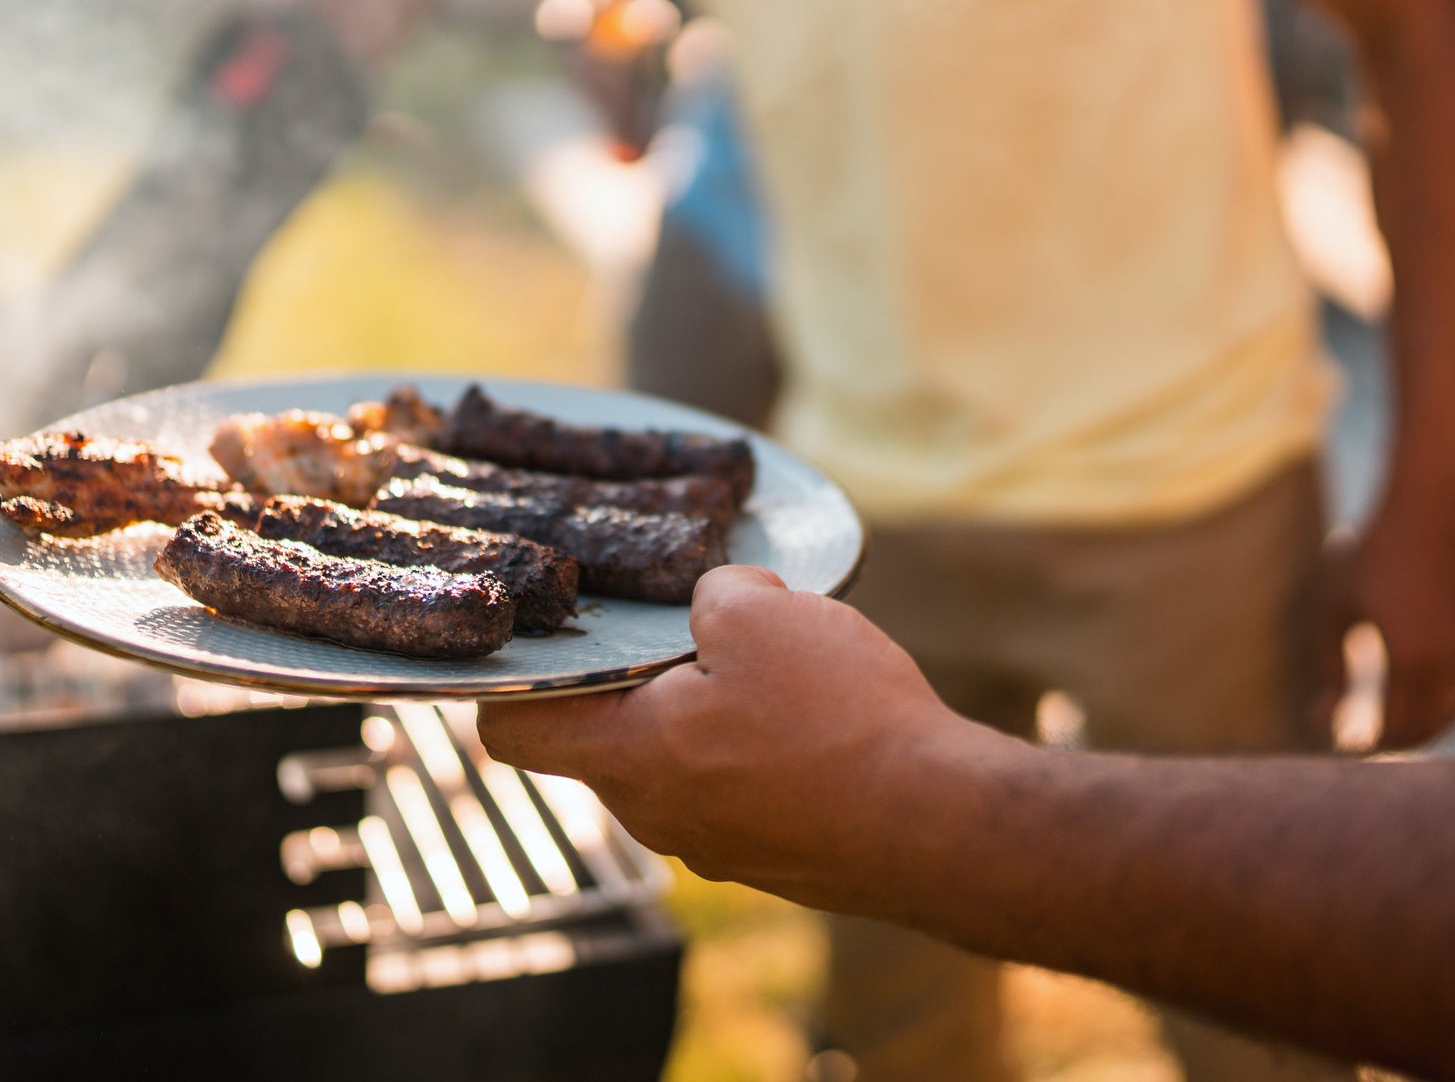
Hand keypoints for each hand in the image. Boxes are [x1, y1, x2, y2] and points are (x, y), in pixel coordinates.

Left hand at [478, 564, 969, 907]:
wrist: (942, 827)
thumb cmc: (836, 718)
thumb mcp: (760, 613)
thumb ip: (712, 595)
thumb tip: (717, 602)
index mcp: (626, 756)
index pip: (512, 730)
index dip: (512, 679)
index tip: (547, 638)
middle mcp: (656, 816)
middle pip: (609, 736)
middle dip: (645, 676)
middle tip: (703, 626)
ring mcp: (719, 847)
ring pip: (685, 761)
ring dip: (714, 709)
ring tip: (784, 667)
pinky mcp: (778, 860)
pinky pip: (745, 789)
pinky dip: (767, 748)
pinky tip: (826, 717)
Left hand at [1314, 492, 1454, 749]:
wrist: (1430, 505)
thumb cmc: (1372, 550)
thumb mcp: (1335, 604)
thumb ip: (1329, 662)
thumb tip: (1325, 715)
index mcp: (1410, 655)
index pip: (1396, 725)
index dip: (1369, 742)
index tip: (1342, 743)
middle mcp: (1450, 659)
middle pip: (1428, 727)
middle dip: (1396, 740)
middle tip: (1362, 740)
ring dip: (1428, 727)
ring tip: (1392, 727)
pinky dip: (1452, 705)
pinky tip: (1423, 700)